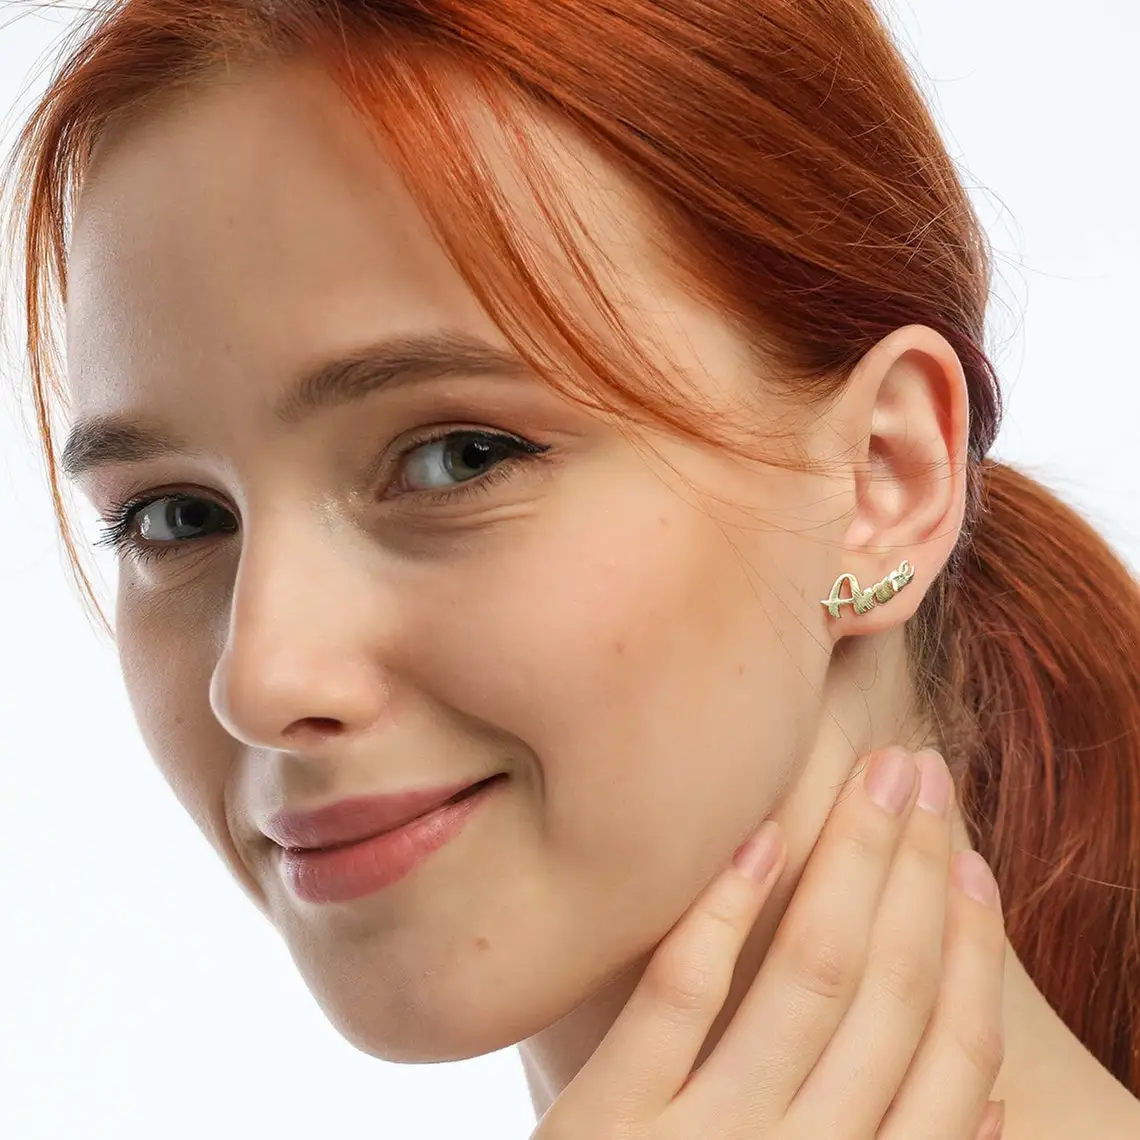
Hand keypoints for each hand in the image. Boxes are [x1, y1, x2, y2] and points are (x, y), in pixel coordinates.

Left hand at [530, 747, 1006, 1139]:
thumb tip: (993, 1098)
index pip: (949, 1059)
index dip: (974, 954)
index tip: (974, 863)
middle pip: (887, 993)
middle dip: (917, 871)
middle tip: (924, 771)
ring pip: (807, 979)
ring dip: (852, 865)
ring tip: (875, 776)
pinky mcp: (607, 1121)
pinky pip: (681, 994)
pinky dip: (727, 911)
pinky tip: (759, 838)